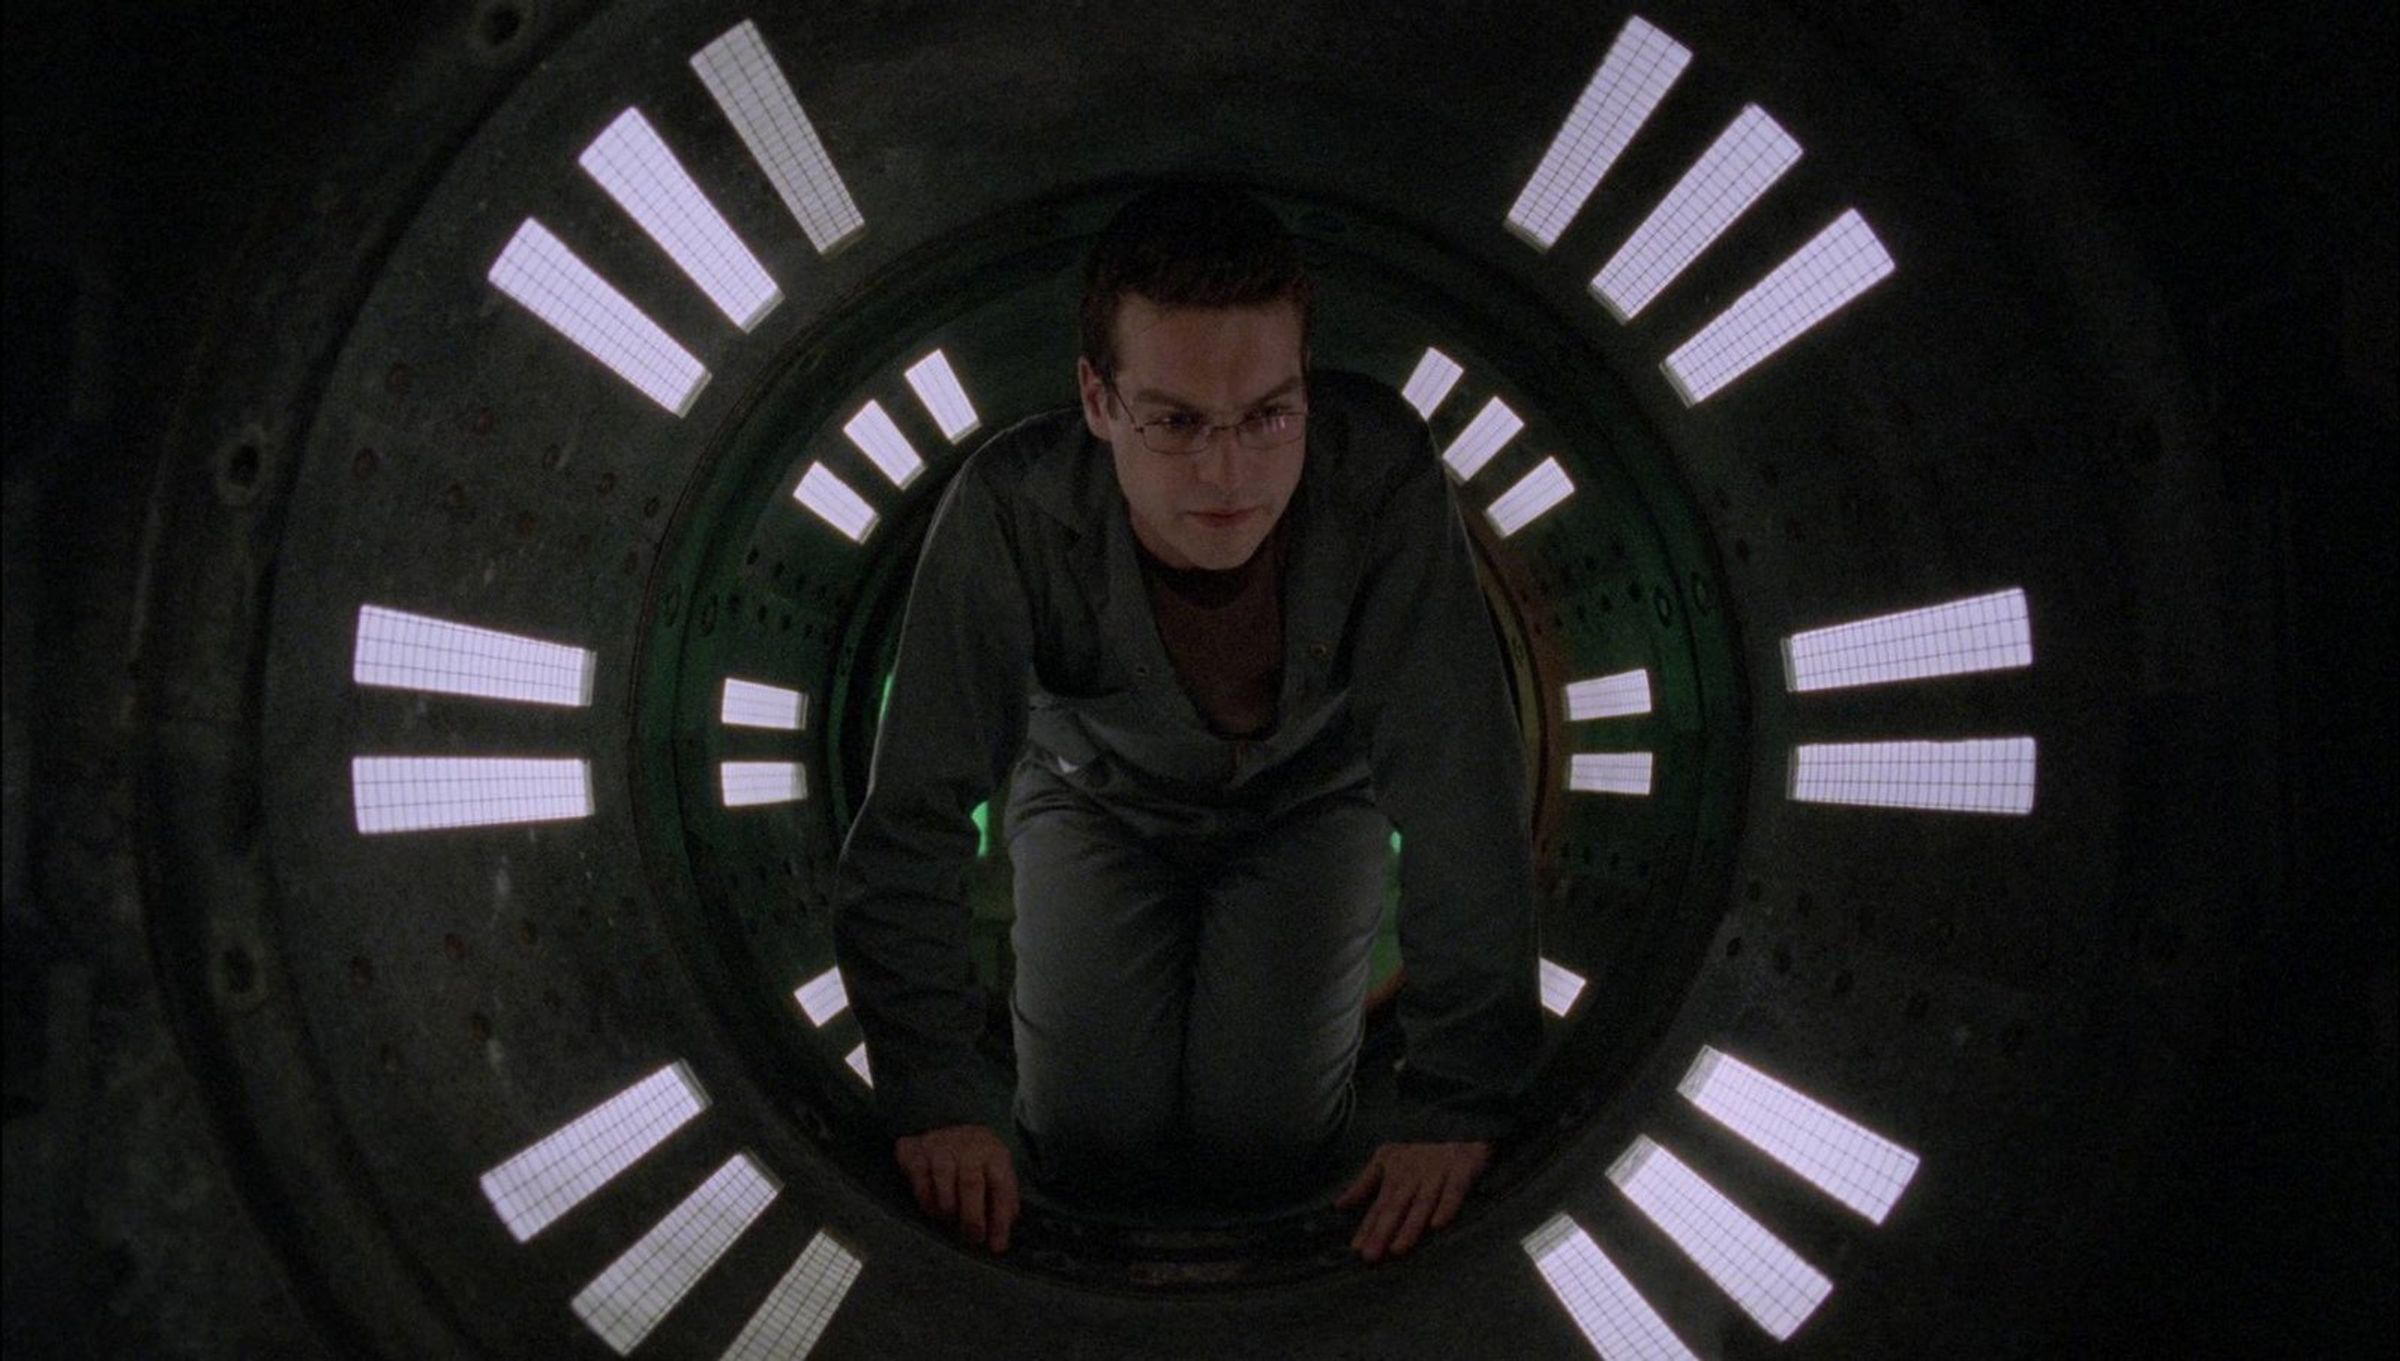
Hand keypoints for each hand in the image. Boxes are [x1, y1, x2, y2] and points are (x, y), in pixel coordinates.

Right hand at [894, 1123, 1018, 1253]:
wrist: (945, 1127)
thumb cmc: (975, 1161)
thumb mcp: (995, 1175)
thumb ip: (1000, 1204)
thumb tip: (999, 1240)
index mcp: (994, 1153)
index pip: (1002, 1186)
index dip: (1000, 1219)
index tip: (997, 1246)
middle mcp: (968, 1146)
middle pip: (971, 1183)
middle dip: (972, 1217)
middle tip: (973, 1237)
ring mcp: (940, 1145)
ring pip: (944, 1179)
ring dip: (948, 1208)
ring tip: (951, 1218)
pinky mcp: (916, 1150)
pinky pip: (919, 1180)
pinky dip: (927, 1200)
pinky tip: (934, 1207)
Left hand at [1336, 1139, 1491, 1262]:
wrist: (1460, 1118)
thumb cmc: (1421, 1147)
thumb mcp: (1388, 1158)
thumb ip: (1364, 1183)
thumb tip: (1339, 1205)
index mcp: (1396, 1172)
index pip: (1379, 1205)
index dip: (1368, 1227)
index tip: (1357, 1249)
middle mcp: (1414, 1173)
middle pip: (1397, 1206)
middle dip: (1383, 1231)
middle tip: (1371, 1256)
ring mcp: (1438, 1171)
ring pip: (1422, 1202)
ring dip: (1410, 1226)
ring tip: (1398, 1249)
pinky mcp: (1463, 1167)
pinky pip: (1455, 1190)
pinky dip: (1447, 1206)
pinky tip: (1438, 1225)